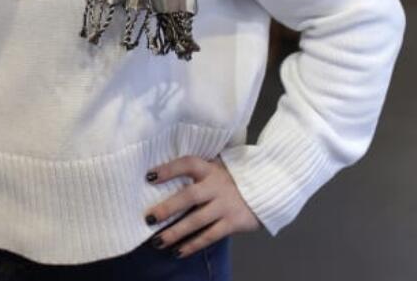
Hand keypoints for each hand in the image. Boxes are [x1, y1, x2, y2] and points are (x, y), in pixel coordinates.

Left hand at [143, 156, 259, 256]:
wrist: (267, 187)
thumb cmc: (233, 178)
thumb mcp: (218, 167)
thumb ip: (198, 171)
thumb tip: (163, 176)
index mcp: (211, 169)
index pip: (188, 163)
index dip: (169, 169)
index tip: (149, 176)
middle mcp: (217, 186)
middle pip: (189, 196)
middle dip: (168, 208)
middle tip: (149, 218)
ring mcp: (225, 205)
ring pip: (197, 220)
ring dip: (176, 232)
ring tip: (158, 242)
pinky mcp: (233, 222)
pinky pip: (210, 235)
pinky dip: (193, 245)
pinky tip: (178, 251)